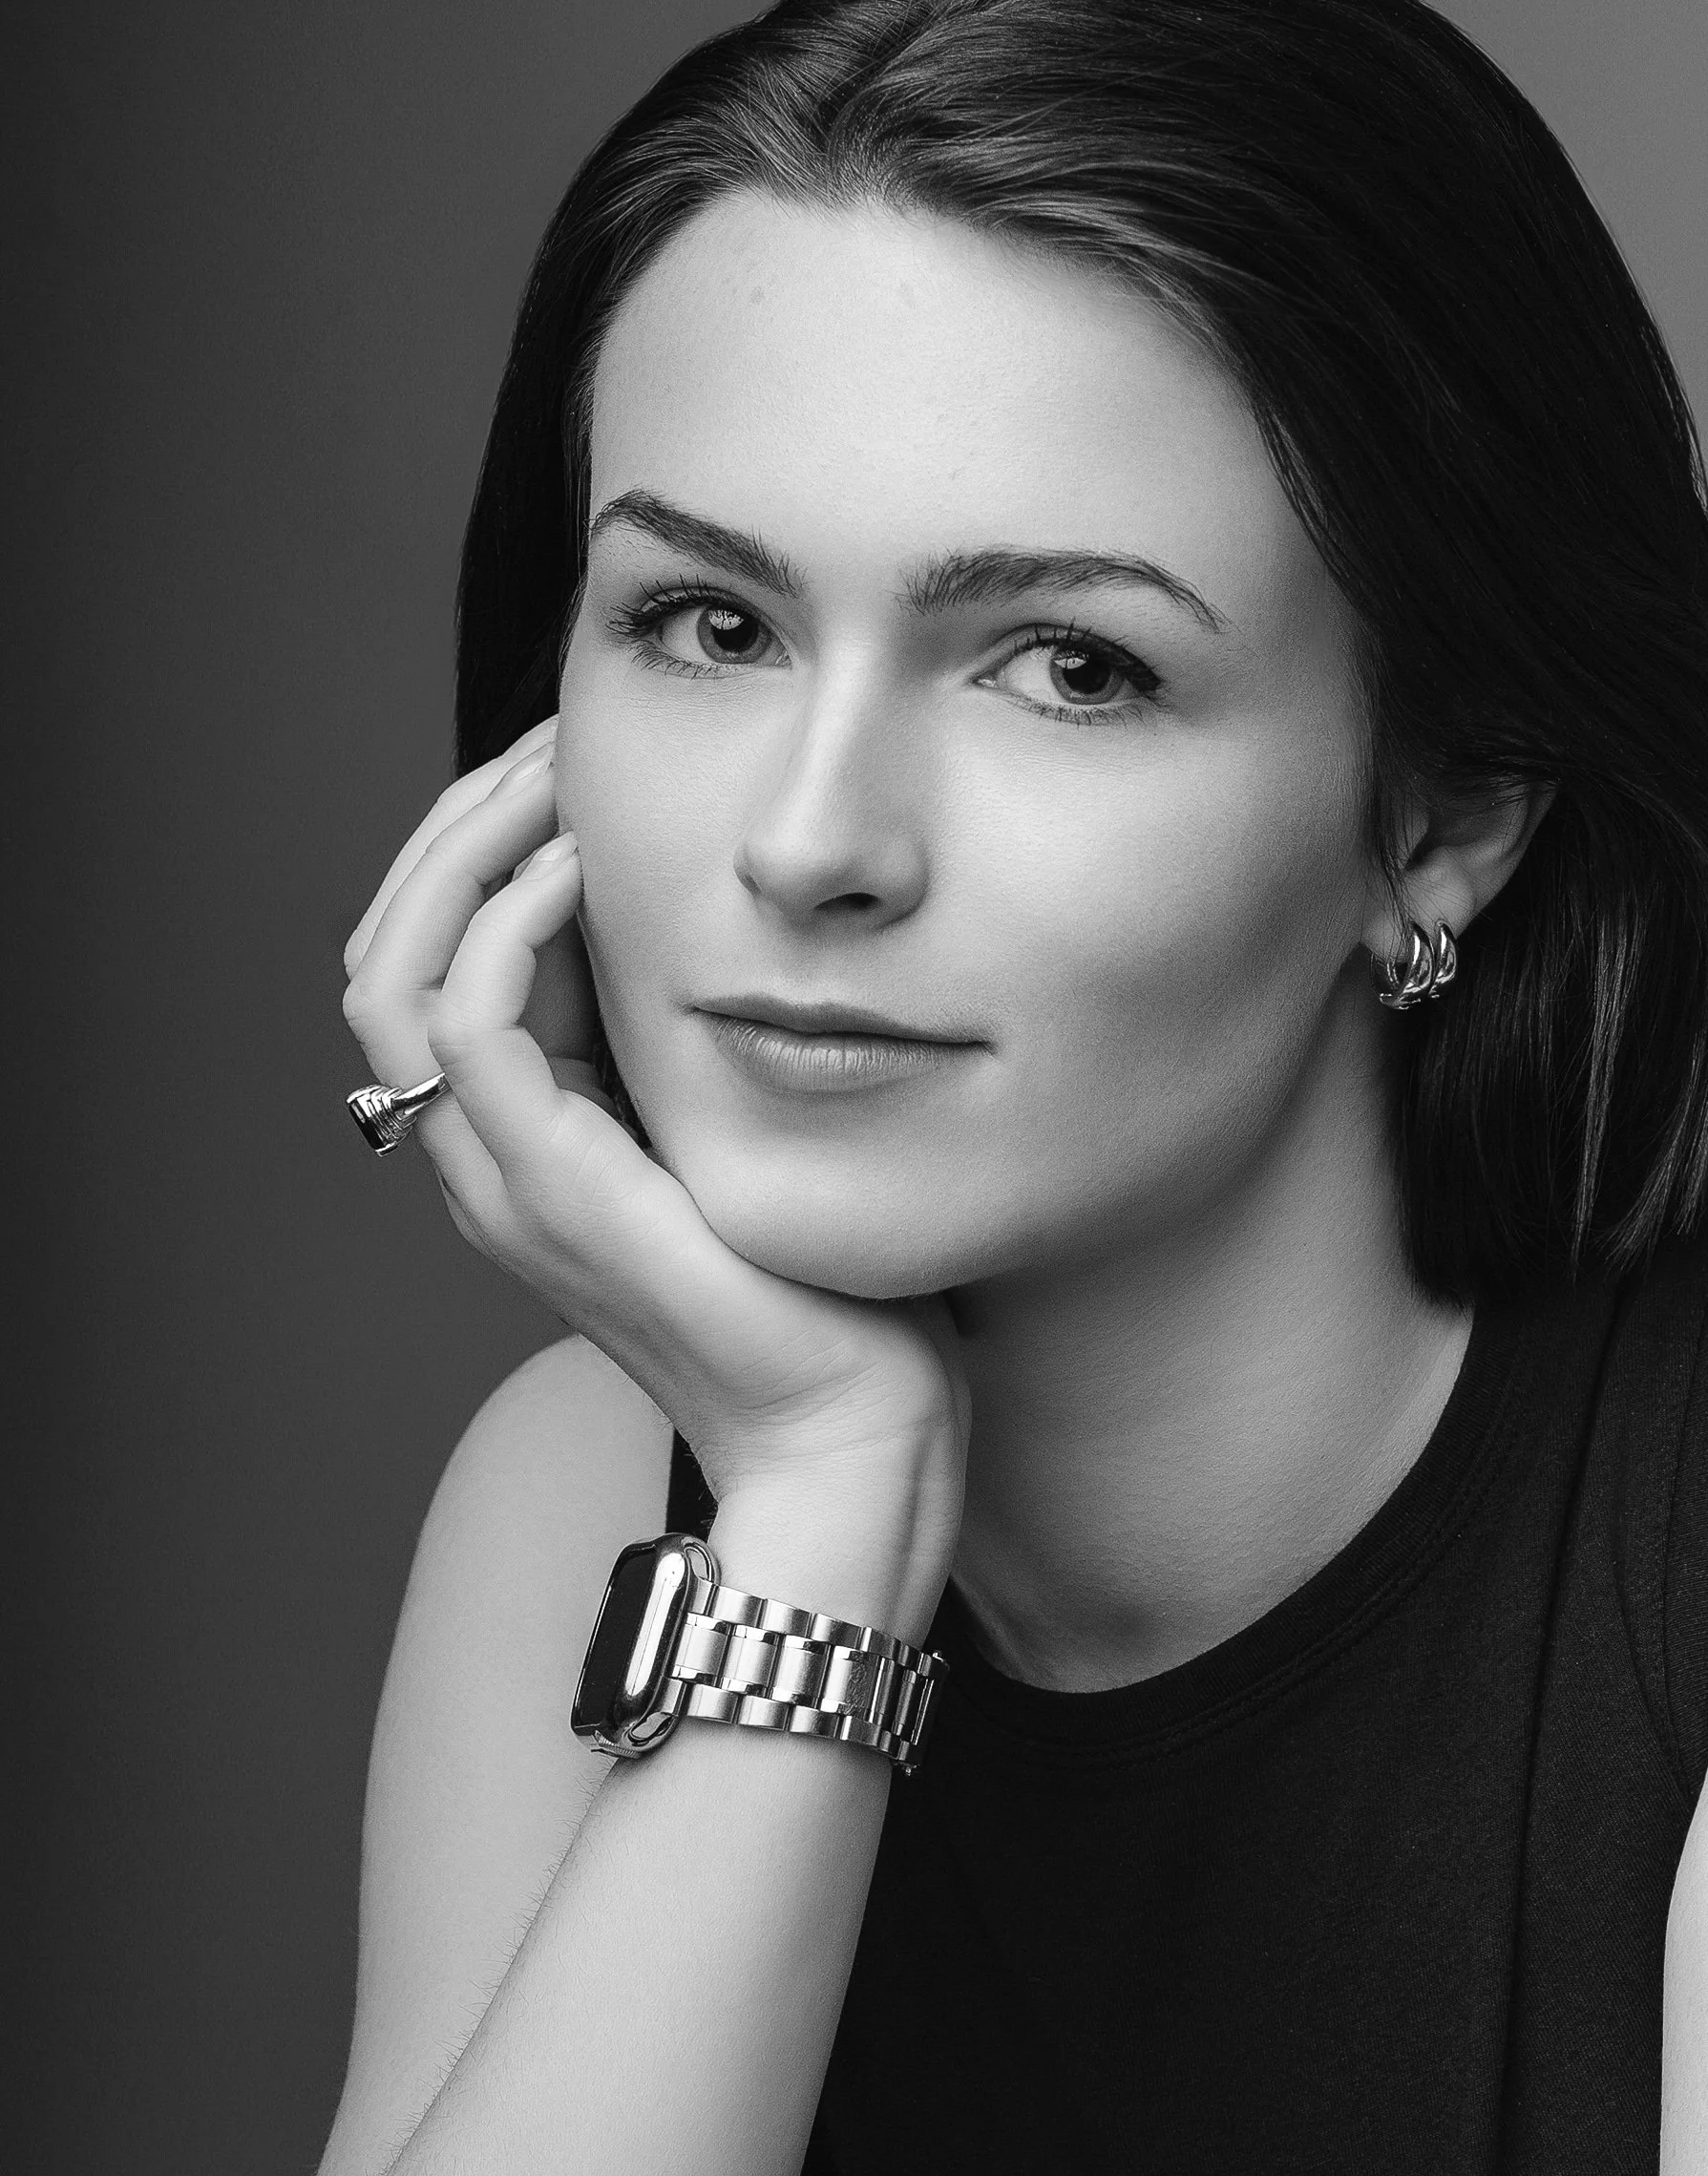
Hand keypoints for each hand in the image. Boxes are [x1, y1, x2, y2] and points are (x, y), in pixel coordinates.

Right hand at [341, 727, 967, 1564]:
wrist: (856, 1433)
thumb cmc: (838, 1292)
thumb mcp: (754, 1125)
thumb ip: (708, 1039)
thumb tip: (730, 910)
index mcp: (526, 1139)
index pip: (428, 957)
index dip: (477, 845)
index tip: (572, 763)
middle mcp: (488, 1158)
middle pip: (383, 949)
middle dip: (457, 825)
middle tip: (552, 741)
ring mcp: (506, 1180)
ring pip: (392, 973)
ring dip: (464, 850)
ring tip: (555, 777)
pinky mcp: (554, 1191)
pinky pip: (466, 1026)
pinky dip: (507, 925)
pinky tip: (582, 870)